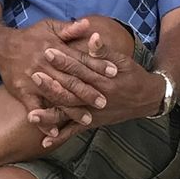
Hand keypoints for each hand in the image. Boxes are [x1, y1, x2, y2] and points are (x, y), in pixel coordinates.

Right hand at [0, 18, 110, 135]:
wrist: (2, 47)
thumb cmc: (30, 37)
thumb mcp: (49, 26)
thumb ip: (69, 28)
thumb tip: (88, 24)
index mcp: (55, 49)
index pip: (81, 59)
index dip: (98, 65)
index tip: (114, 72)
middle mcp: (46, 65)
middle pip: (71, 81)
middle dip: (88, 92)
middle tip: (104, 102)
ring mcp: (34, 80)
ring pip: (56, 97)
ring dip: (71, 110)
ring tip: (87, 120)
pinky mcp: (23, 92)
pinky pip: (34, 109)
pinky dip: (43, 121)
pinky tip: (54, 133)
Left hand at [32, 27, 164, 130]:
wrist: (147, 99)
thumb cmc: (132, 76)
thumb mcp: (122, 60)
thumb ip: (104, 51)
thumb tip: (93, 37)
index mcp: (104, 80)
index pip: (80, 69)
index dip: (64, 60)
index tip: (48, 51)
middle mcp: (97, 99)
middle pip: (71, 92)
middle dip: (52, 85)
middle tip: (34, 76)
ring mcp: (94, 113)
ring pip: (69, 115)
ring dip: (51, 116)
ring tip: (32, 115)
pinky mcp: (92, 123)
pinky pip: (74, 132)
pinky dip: (60, 137)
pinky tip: (45, 141)